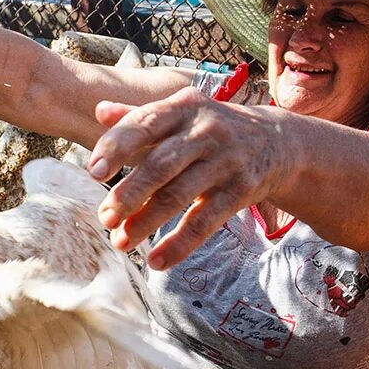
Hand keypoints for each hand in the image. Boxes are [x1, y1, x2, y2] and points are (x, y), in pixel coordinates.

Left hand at [87, 87, 286, 269]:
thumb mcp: (179, 113)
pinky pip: (206, 221)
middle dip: (129, 194)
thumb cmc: (209, 128)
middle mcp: (205, 131)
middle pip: (161, 165)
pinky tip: (157, 261)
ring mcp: (225, 161)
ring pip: (179, 196)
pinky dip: (180, 244)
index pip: (145, 124)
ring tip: (121, 241)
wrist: (276, 140)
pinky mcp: (241, 191)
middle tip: (105, 217)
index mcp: (183, 107)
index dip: (117, 147)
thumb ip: (138, 115)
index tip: (93, 172)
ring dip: (146, 222)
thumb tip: (98, 110)